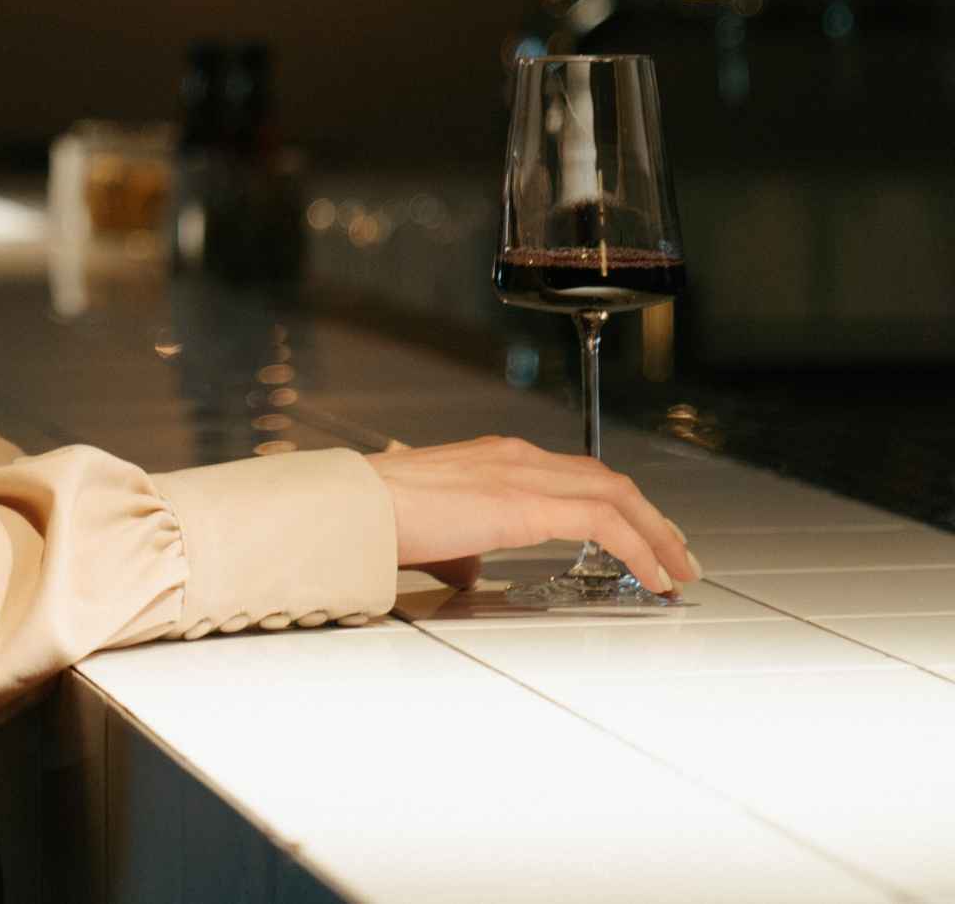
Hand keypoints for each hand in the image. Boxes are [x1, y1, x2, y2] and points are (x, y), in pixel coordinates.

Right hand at [365, 435, 701, 593]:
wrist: (356, 507)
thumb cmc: (379, 517)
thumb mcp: (432, 532)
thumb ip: (461, 550)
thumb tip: (470, 570)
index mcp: (495, 458)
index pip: (576, 474)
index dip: (618, 504)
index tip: (642, 533)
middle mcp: (516, 457)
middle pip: (608, 480)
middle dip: (651, 517)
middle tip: (676, 552)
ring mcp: (523, 475)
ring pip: (616, 494)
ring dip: (656, 533)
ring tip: (677, 569)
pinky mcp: (525, 504)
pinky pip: (603, 522)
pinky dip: (638, 548)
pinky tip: (651, 575)